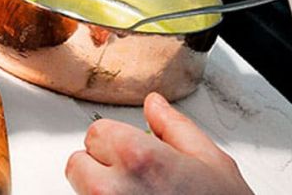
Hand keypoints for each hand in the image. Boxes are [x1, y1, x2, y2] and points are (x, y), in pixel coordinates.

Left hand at [66, 93, 253, 193]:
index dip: (118, 141)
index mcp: (137, 156)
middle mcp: (111, 188)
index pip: (96, 131)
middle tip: (136, 181)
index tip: (135, 154)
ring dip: (101, 192)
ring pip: (82, 191)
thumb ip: (175, 127)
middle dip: (102, 168)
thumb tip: (155, 105)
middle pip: (78, 163)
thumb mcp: (212, 164)